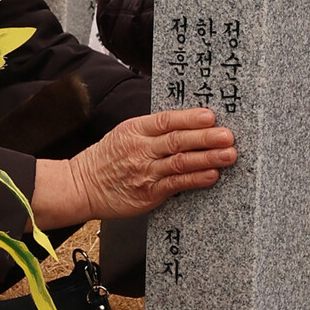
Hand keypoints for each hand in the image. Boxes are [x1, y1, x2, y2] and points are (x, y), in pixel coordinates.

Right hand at [32, 109, 236, 229]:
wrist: (82, 186)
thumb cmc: (107, 160)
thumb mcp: (124, 134)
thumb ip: (152, 130)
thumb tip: (188, 123)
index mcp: (135, 129)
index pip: (166, 120)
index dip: (190, 118)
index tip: (210, 116)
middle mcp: (141, 149)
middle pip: (177, 140)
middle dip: (205, 137)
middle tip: (228, 135)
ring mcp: (145, 172)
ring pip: (180, 162)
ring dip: (207, 158)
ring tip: (228, 154)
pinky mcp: (148, 193)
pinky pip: (176, 183)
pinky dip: (196, 179)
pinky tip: (211, 175)